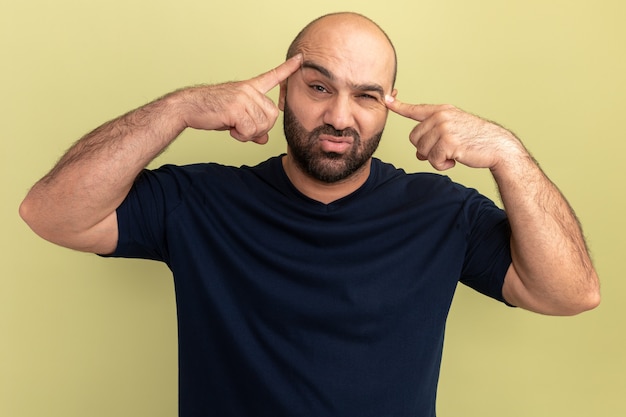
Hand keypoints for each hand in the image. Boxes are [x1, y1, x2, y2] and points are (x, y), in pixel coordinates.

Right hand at [179, 54, 302, 143]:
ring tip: (234, 127)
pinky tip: (231, 129)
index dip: (288, 69)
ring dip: (248, 133)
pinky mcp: (236, 108)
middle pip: (272, 116)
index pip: (273, 76)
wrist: (189, 107)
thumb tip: (263, 139)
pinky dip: (241, 135)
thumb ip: (253, 125)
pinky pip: (250, 130)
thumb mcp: (236, 117)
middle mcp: (249, 90)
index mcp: (250, 87)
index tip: (301, 59)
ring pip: (261, 126)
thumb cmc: (211, 110)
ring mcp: (243, 98)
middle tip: (242, 128)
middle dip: (260, 128)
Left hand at [385, 97, 523, 170]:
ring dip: (436, 158)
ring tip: (453, 153)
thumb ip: (433, 137)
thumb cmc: (476, 140)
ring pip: (422, 151)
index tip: (386, 99)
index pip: (416, 109)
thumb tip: (418, 154)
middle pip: (415, 138)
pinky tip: (456, 159)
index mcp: (442, 111)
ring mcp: (444, 128)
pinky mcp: (448, 142)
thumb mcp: (453, 132)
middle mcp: (441, 116)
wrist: (497, 146)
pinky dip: (443, 165)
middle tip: (446, 150)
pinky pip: (433, 160)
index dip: (399, 106)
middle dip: (427, 149)